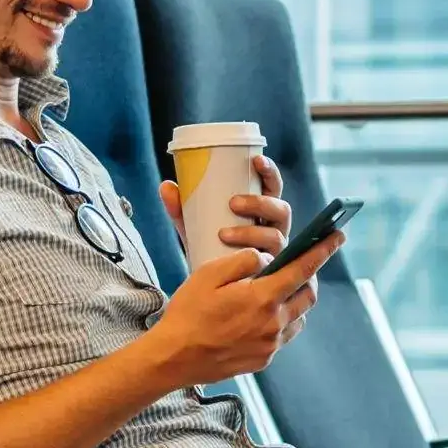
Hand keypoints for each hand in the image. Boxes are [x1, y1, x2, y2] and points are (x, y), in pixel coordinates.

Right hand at [142, 230, 340, 385]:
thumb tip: (266, 259)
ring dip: (295, 300)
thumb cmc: (188, 313)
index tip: (337, 236)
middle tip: (300, 265)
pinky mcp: (263, 360)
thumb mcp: (209, 275)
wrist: (174, 358)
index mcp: (263, 298)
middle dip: (309, 276)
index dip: (323, 250)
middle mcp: (273, 323)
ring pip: (298, 316)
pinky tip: (264, 315)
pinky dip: (282, 321)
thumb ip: (243, 261)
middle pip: (308, 295)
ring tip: (279, 290)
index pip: (303, 268)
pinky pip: (284, 336)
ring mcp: (270, 345)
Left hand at [158, 155, 290, 261]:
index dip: (270, 172)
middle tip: (232, 203)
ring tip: (224, 234)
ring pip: (275, 237)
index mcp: (263, 210)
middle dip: (259, 203)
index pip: (274, 186)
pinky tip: (245, 263)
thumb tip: (166, 185)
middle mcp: (274, 228)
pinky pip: (273, 265)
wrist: (212, 287)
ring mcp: (275, 251)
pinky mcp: (271, 272)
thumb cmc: (210, 246)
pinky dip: (260, 262)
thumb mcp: (195, 226)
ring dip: (251, 233)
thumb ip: (182, 209)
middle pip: (281, 210)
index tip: (256, 160)